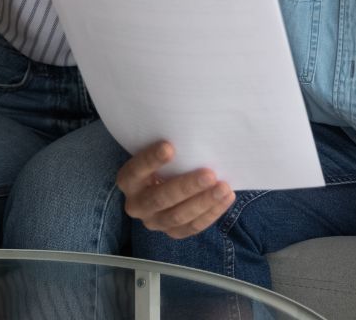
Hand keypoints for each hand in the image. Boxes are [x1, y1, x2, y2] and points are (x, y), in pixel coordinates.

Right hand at [117, 141, 234, 239]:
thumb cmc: (163, 160)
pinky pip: (192, 227)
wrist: (160, 182)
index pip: (136, 171)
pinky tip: (226, 198)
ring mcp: (154, 221)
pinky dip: (211, 213)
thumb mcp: (156, 150)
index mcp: (128, 180)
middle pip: (160, 198)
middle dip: (186, 187)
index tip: (169, 147)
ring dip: (203, 202)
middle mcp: (137, 204)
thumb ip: (165, 144)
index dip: (151, 160)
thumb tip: (189, 123)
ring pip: (178, 217)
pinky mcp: (172, 232)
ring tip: (223, 187)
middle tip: (209, 174)